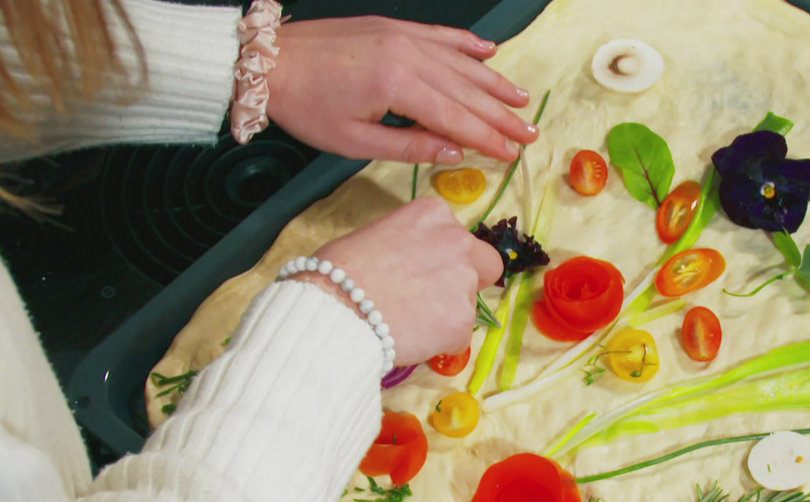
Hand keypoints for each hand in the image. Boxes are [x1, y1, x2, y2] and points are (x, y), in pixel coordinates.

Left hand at [268, 16, 537, 163]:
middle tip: (529, 134)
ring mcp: (402, 36)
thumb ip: (409, 147)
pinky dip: (467, 45)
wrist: (268, 62)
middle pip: (466, 90)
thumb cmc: (305, 107)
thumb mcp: (353, 141)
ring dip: (493, 82)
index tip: (512, 154)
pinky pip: (441, 36)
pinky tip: (490, 53)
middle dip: (500, 115)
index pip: (455, 118)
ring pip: (460, 62)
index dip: (487, 138)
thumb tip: (456, 154)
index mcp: (395, 85)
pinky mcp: (393, 27)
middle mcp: (406, 54)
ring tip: (521, 100)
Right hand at [292, 199, 502, 364]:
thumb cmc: (340, 271)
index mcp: (434, 214)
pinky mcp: (462, 321)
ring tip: (409, 323)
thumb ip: (409, 244)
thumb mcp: (376, 236)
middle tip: (438, 298)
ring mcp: (463, 282)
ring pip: (469, 304)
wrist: (335, 308)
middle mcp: (458, 242)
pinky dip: (440, 342)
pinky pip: (459, 337)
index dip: (445, 258)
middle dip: (471, 281)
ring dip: (447, 314)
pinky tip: (411, 339)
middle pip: (486, 265)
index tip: (425, 272)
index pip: (459, 237)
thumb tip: (413, 266)